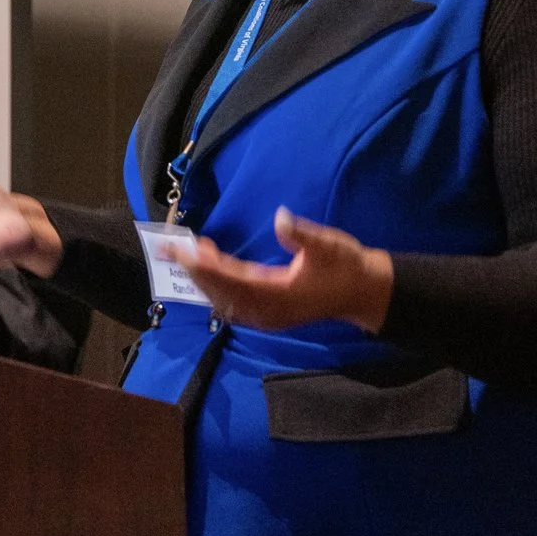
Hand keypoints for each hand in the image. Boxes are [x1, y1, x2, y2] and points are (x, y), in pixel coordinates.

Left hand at [179, 207, 394, 333]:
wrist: (363, 293)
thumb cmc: (347, 266)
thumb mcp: (329, 245)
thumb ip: (303, 235)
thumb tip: (280, 218)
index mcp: (279, 294)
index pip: (232, 281)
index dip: (205, 266)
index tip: (185, 249)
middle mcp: (268, 311)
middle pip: (221, 294)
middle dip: (195, 272)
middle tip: (173, 248)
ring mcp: (268, 317)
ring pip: (224, 302)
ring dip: (203, 280)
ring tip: (189, 254)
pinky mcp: (269, 316)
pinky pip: (233, 306)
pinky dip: (216, 289)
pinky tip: (208, 272)